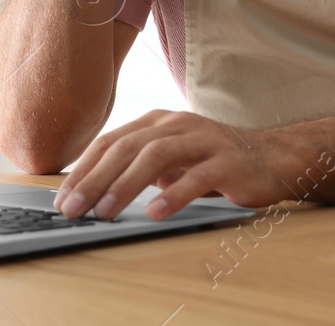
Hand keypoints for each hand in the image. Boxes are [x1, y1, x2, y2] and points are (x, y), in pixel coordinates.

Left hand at [52, 110, 292, 220]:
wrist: (272, 158)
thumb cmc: (212, 162)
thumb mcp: (170, 160)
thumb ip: (136, 168)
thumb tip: (90, 192)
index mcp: (159, 121)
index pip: (111, 141)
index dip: (84, 169)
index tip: (62, 198)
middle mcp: (178, 124)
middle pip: (128, 147)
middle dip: (96, 178)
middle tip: (74, 207)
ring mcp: (205, 140)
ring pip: (157, 156)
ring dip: (126, 185)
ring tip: (105, 211)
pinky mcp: (229, 162)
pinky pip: (197, 177)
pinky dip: (173, 194)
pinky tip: (155, 213)